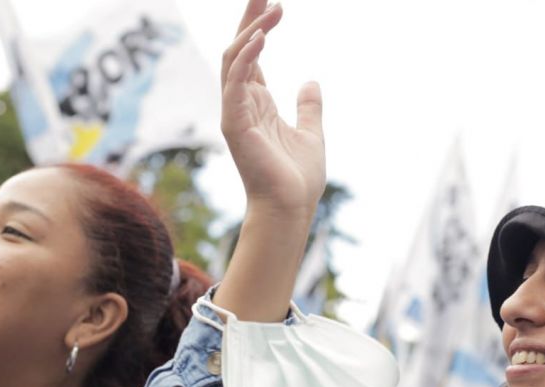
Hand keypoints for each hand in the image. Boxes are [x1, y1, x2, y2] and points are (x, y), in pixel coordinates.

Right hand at [221, 0, 325, 223]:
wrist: (291, 208)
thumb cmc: (298, 179)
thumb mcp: (312, 133)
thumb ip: (308, 107)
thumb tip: (311, 82)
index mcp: (257, 105)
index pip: (252, 56)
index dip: (260, 26)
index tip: (273, 1)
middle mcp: (242, 105)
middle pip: (239, 49)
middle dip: (250, 18)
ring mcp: (235, 113)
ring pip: (233, 59)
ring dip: (252, 30)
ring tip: (274, 7)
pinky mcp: (234, 123)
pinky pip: (235, 82)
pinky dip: (246, 57)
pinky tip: (262, 36)